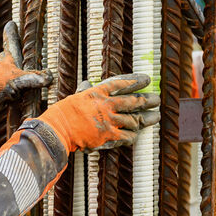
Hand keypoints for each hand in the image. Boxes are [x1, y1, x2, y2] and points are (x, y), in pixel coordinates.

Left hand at [0, 21, 51, 120]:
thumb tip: (48, 76)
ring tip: (14, 76)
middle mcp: (0, 67)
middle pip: (4, 57)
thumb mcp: (21, 80)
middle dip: (7, 55)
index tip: (11, 24)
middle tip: (10, 51)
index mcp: (8, 61)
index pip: (10, 44)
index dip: (11, 34)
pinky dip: (6, 86)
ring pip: (1, 70)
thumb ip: (35, 78)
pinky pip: (1, 84)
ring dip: (7, 71)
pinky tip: (12, 93)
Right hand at [36, 73, 160, 151]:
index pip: (121, 84)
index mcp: (97, 93)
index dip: (135, 81)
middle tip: (156, 100)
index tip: (147, 80)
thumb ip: (85, 91)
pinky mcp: (108, 135)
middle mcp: (105, 105)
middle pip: (132, 101)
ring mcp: (108, 120)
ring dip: (145, 119)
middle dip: (147, 100)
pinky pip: (127, 135)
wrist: (58, 129)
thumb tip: (86, 84)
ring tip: (154, 118)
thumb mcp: (76, 97)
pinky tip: (136, 134)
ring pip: (133, 119)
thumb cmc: (63, 113)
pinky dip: (133, 135)